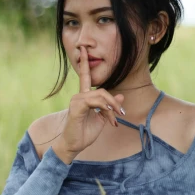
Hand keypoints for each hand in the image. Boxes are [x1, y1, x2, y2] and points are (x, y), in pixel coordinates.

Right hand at [56, 45, 124, 159]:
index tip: (84, 48)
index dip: (84, 62)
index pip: (85, 76)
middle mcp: (79, 96)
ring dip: (111, 107)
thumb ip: (110, 107)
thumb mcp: (103, 118)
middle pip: (102, 91)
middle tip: (121, 114)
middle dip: (113, 102)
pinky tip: (107, 117)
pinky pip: (95, 101)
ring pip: (100, 96)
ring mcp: (77, 100)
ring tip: (115, 119)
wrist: (74, 145)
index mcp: (84, 97)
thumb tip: (121, 96)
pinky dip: (104, 108)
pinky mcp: (77, 107)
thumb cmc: (85, 133)